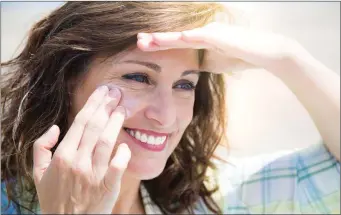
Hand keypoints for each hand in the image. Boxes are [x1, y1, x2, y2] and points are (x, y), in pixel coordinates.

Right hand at [33, 86, 130, 213]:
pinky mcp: (107, 188)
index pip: (80, 122)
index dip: (94, 104)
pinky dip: (123, 154)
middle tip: (117, 93)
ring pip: (106, 142)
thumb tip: (55, 127)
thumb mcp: (38, 173)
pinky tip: (126, 145)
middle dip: (107, 106)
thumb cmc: (55, 197)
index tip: (103, 92)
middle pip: (94, 127)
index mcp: (62, 156)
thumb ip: (40, 147)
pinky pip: (118, 166)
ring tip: (123, 109)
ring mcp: (93, 175)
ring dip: (116, 123)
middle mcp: (77, 162)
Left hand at [137, 22, 303, 73]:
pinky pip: (200, 36)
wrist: (265, 53)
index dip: (159, 45)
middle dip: (156, 39)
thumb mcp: (215, 62)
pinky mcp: (221, 35)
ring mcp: (211, 32)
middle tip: (137, 41)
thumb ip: (202, 62)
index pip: (176, 43)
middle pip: (175, 37)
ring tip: (148, 40)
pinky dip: (187, 38)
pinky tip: (175, 38)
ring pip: (183, 35)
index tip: (142, 47)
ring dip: (165, 38)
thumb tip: (191, 68)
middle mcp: (203, 32)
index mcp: (201, 39)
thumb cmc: (241, 56)